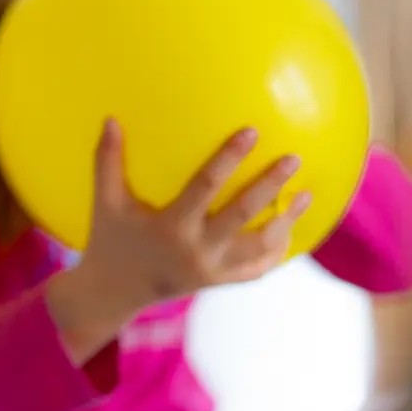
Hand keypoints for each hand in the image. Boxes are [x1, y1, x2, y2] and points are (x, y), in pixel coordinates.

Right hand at [48, 121, 308, 361]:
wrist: (116, 292)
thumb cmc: (111, 238)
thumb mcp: (105, 202)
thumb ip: (107, 160)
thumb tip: (110, 118)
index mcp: (170, 227)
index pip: (205, 187)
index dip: (229, 159)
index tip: (252, 131)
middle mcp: (197, 251)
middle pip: (243, 215)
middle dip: (271, 186)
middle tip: (294, 158)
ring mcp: (213, 270)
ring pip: (260, 246)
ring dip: (286, 220)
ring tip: (306, 194)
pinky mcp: (221, 282)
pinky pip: (257, 268)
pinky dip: (276, 250)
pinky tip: (290, 228)